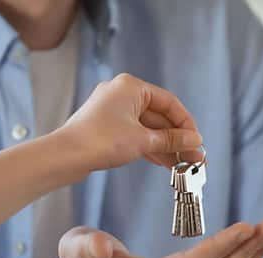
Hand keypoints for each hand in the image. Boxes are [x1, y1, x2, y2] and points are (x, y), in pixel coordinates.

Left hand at [57, 73, 202, 171]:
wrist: (65, 157)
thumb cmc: (99, 141)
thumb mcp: (144, 140)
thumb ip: (172, 140)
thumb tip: (195, 141)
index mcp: (131, 87)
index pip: (169, 103)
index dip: (186, 124)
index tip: (197, 141)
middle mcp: (122, 94)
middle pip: (160, 117)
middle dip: (178, 139)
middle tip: (195, 158)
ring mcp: (113, 111)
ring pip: (148, 128)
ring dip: (166, 147)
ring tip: (183, 165)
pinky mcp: (106, 128)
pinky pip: (136, 135)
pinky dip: (151, 147)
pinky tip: (165, 162)